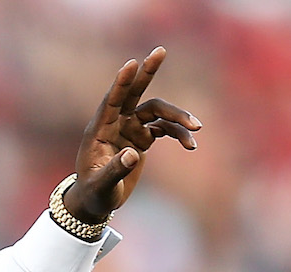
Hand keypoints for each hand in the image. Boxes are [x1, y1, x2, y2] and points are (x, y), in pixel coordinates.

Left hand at [63, 47, 200, 225]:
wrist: (97, 202)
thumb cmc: (94, 193)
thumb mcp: (102, 185)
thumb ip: (115, 169)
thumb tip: (132, 153)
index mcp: (100, 129)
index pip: (112, 101)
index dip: (121, 83)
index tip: (131, 64)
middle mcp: (116, 123)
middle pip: (134, 92)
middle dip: (147, 72)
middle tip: (160, 50)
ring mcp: (130, 129)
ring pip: (156, 112)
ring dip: (176, 117)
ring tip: (197, 128)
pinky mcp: (142, 139)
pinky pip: (163, 129)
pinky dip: (178, 134)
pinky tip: (191, 145)